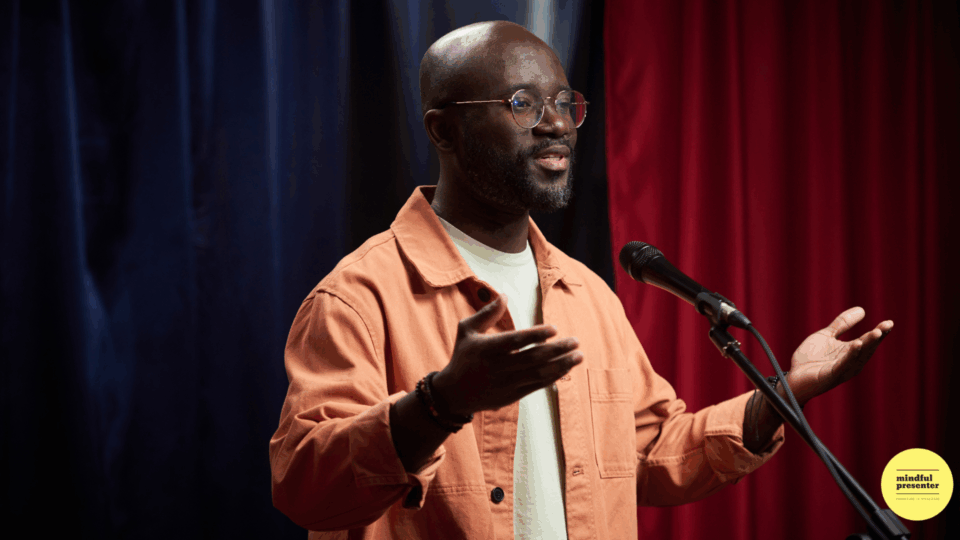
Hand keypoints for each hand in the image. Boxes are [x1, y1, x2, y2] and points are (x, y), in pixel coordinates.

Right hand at [432, 296, 581, 415]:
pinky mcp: (512, 396)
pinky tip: (566, 367)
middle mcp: (497, 367)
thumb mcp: (467, 330)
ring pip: (539, 374)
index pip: (515, 341)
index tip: (554, 328)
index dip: (536, 335)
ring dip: (561, 365)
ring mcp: (506, 384)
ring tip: (578, 355)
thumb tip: (505, 295)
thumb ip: (487, 314)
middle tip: (576, 341)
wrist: (454, 394)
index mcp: (486, 349)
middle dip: (557, 350)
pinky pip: (537, 386)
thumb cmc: (463, 356)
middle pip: (532, 358)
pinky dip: (554, 377)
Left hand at [785, 307, 892, 404]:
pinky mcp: (831, 375)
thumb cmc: (811, 359)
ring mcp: (842, 369)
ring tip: (877, 332)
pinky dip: (850, 355)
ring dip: (867, 344)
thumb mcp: (826, 336)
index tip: (890, 322)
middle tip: (887, 325)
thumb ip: (842, 324)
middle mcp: (851, 361)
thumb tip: (862, 310)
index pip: (868, 341)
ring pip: (858, 356)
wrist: (794, 378)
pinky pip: (842, 364)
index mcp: (851, 352)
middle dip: (876, 337)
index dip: (880, 332)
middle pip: (867, 348)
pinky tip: (856, 344)